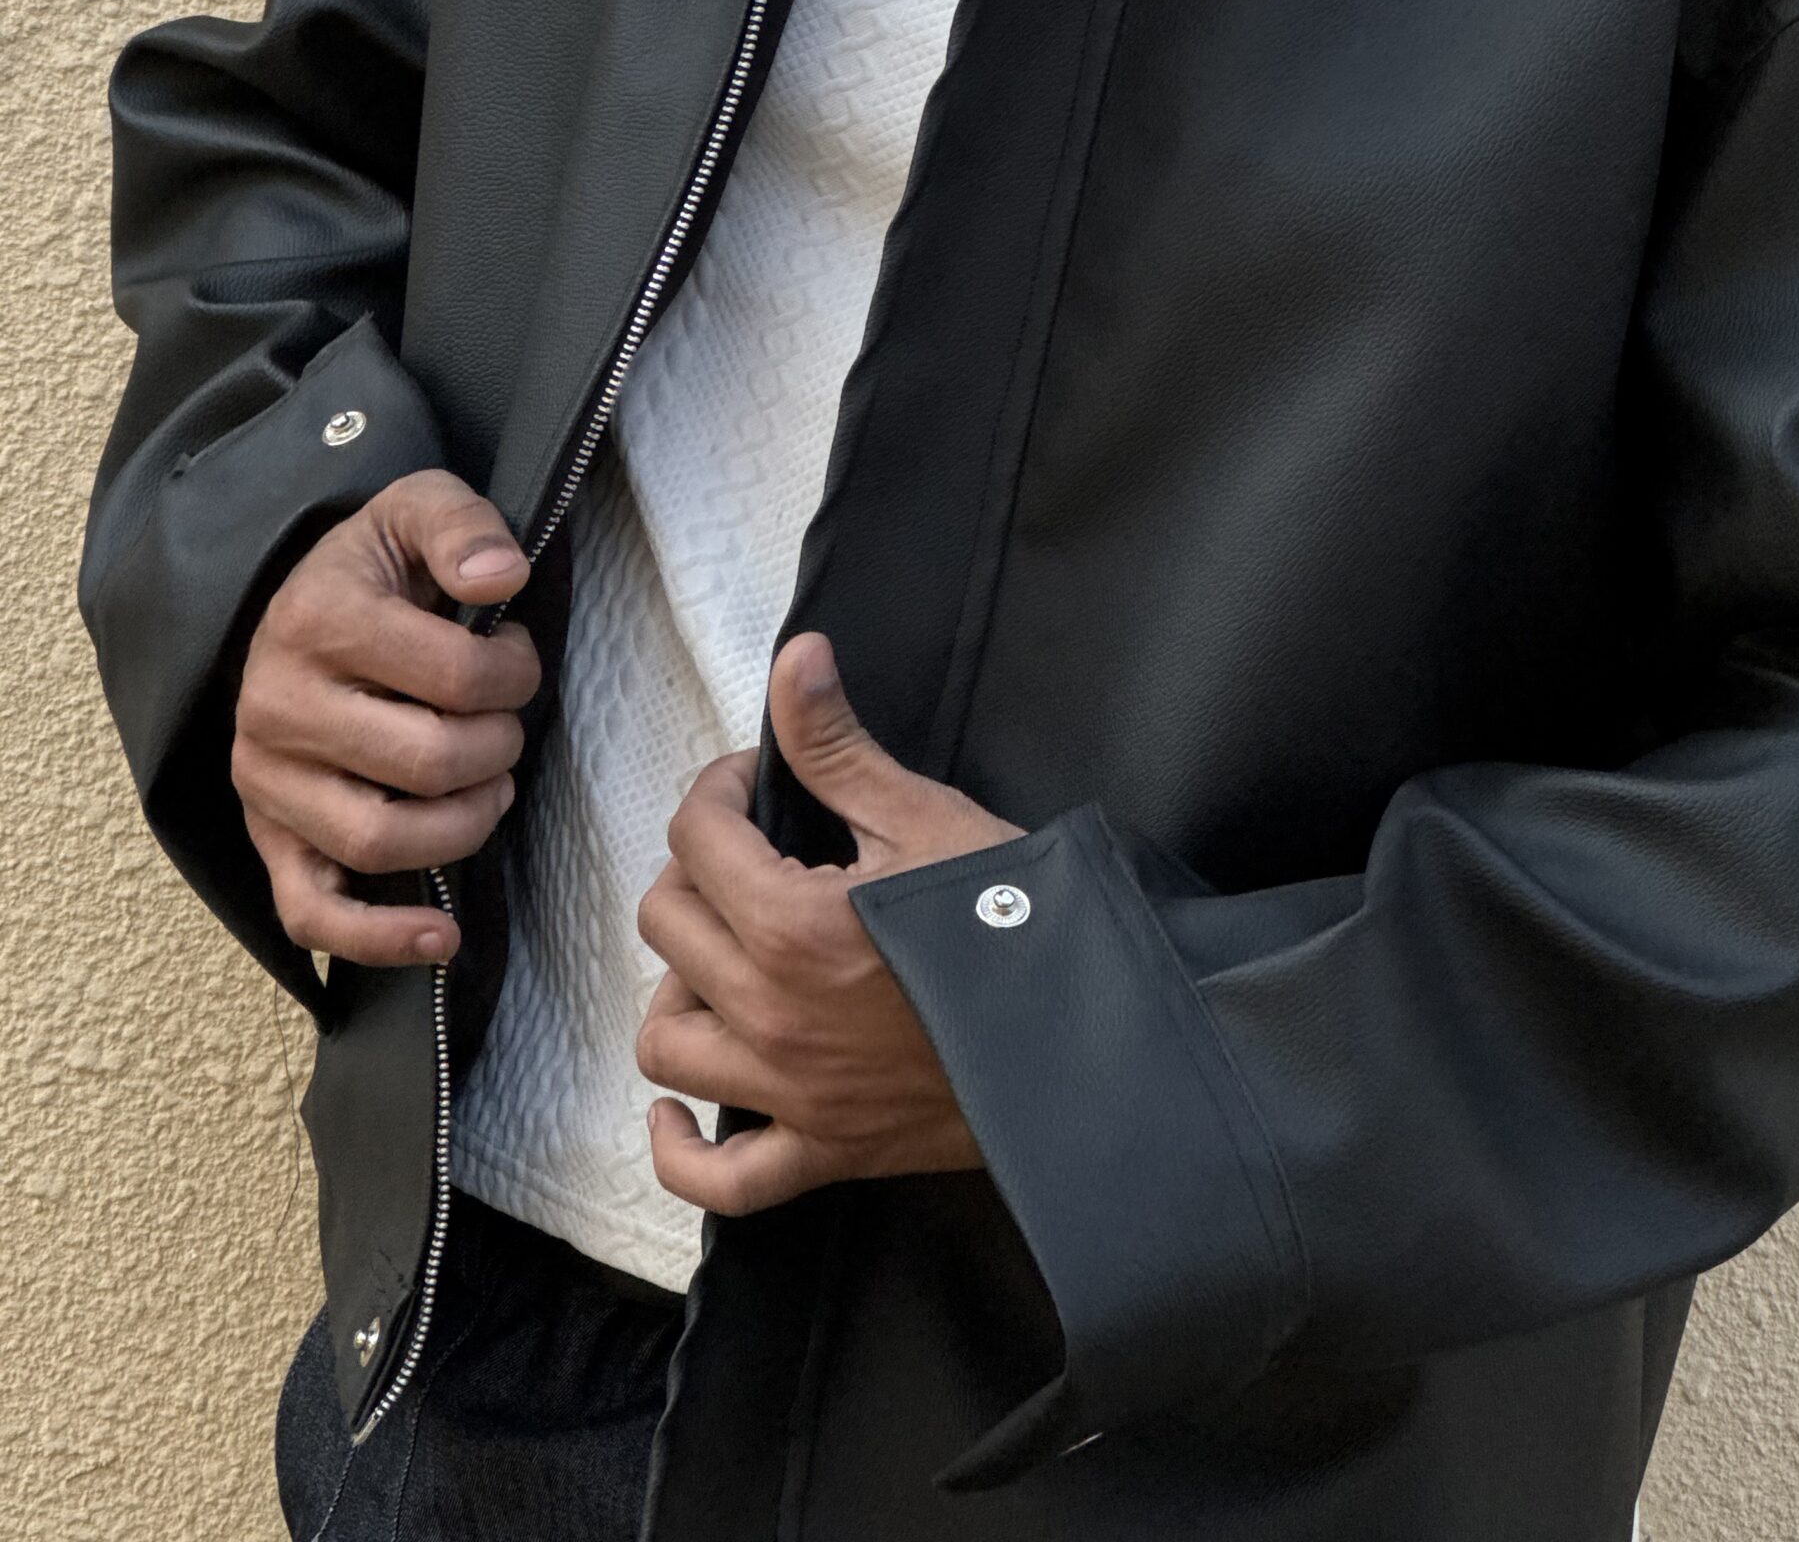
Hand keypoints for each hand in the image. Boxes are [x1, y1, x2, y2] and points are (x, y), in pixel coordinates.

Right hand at [233, 469, 538, 967]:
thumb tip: (502, 578)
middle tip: (504, 723)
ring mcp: (266, 781)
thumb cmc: (375, 568)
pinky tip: (439, 937)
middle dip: (499, 746)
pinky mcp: (268, 837)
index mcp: (318, 621)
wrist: (298, 602)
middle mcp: (277, 706)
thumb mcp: (418, 507)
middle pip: (429, 763)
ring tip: (488, 788)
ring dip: (465, 826)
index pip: (457, 677)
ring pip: (382, 841)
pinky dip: (378, 937)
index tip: (514, 656)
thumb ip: (464, 526)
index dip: (515, 672)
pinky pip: (311, 911)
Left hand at [635, 631, 1022, 1215]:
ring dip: (683, 991)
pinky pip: (719, 1179)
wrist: (1094, 1038)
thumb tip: (796, 658)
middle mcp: (771, 1013)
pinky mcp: (823, 1152)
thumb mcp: (928, 819)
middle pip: (665, 925)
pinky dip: (684, 1148)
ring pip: (665, 1042)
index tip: (754, 785)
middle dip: (696, 874)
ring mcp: (791, 1092)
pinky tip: (689, 1105)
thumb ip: (839, 745)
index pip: (695, 835)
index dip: (718, 790)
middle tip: (750, 857)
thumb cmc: (1021, 925)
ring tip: (730, 958)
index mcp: (790, 923)